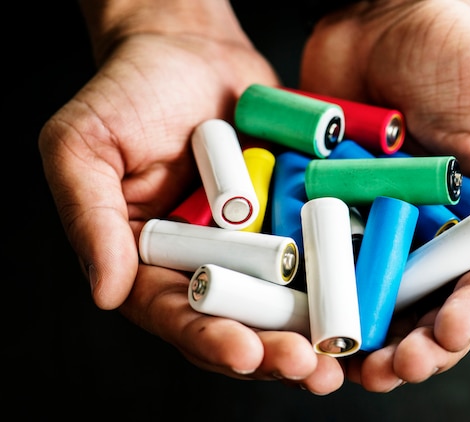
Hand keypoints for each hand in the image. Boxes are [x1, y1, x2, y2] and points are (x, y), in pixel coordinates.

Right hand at [39, 0, 345, 393]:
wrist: (190, 48)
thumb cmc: (127, 91)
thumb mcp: (83, 146)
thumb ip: (88, 218)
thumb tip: (106, 293)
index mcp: (152, 260)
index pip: (177, 315)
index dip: (209, 339)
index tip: (244, 352)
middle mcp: (208, 261)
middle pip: (241, 319)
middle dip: (273, 349)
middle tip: (307, 366)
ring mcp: (255, 241)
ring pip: (286, 297)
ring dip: (314, 328)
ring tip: (342, 351)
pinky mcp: (292, 214)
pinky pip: (319, 249)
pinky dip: (343, 275)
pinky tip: (369, 296)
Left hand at [300, 0, 469, 390]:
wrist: (382, 20)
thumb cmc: (464, 53)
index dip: (468, 315)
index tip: (444, 335)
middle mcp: (433, 231)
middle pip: (424, 303)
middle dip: (411, 345)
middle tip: (387, 371)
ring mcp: (379, 225)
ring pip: (372, 296)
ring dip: (361, 337)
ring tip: (346, 366)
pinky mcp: (332, 211)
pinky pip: (324, 259)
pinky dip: (318, 294)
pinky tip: (306, 322)